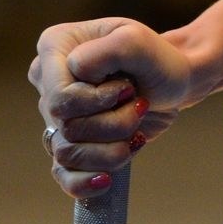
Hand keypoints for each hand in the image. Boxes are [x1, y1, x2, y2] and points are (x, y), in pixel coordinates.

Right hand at [29, 18, 193, 197]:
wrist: (175, 81)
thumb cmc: (157, 58)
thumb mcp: (137, 41)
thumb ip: (105, 50)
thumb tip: (76, 71)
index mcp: (55, 47)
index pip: (59, 96)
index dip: (97, 102)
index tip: (130, 91)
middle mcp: (47, 82)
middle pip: (66, 125)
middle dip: (112, 123)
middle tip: (141, 106)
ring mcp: (56, 115)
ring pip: (67, 151)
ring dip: (111, 149)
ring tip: (137, 133)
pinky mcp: (71, 142)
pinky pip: (63, 174)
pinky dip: (84, 182)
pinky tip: (105, 180)